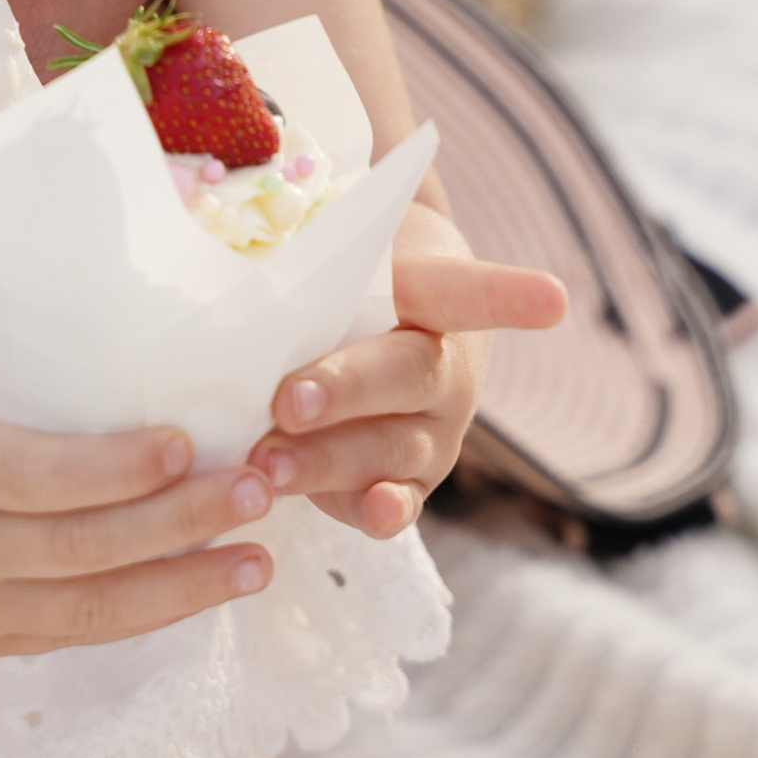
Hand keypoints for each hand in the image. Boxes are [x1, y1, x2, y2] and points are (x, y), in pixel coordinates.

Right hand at [0, 297, 272, 659]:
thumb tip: (86, 276)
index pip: (31, 479)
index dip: (116, 471)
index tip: (190, 441)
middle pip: (79, 552)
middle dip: (181, 527)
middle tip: (263, 489)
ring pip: (85, 614)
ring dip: (180, 588)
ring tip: (259, 561)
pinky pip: (62, 635)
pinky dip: (134, 613)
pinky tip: (194, 586)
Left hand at [252, 207, 564, 533]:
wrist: (391, 327)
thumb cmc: (348, 279)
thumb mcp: (337, 255)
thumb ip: (297, 258)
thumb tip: (204, 242)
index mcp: (430, 292)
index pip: (466, 288)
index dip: (508, 295)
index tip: (552, 301)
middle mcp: (443, 363)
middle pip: (403, 373)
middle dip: (344, 389)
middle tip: (288, 399)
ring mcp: (435, 428)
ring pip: (392, 444)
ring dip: (329, 459)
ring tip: (270, 465)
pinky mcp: (413, 479)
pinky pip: (398, 499)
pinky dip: (377, 510)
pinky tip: (364, 515)